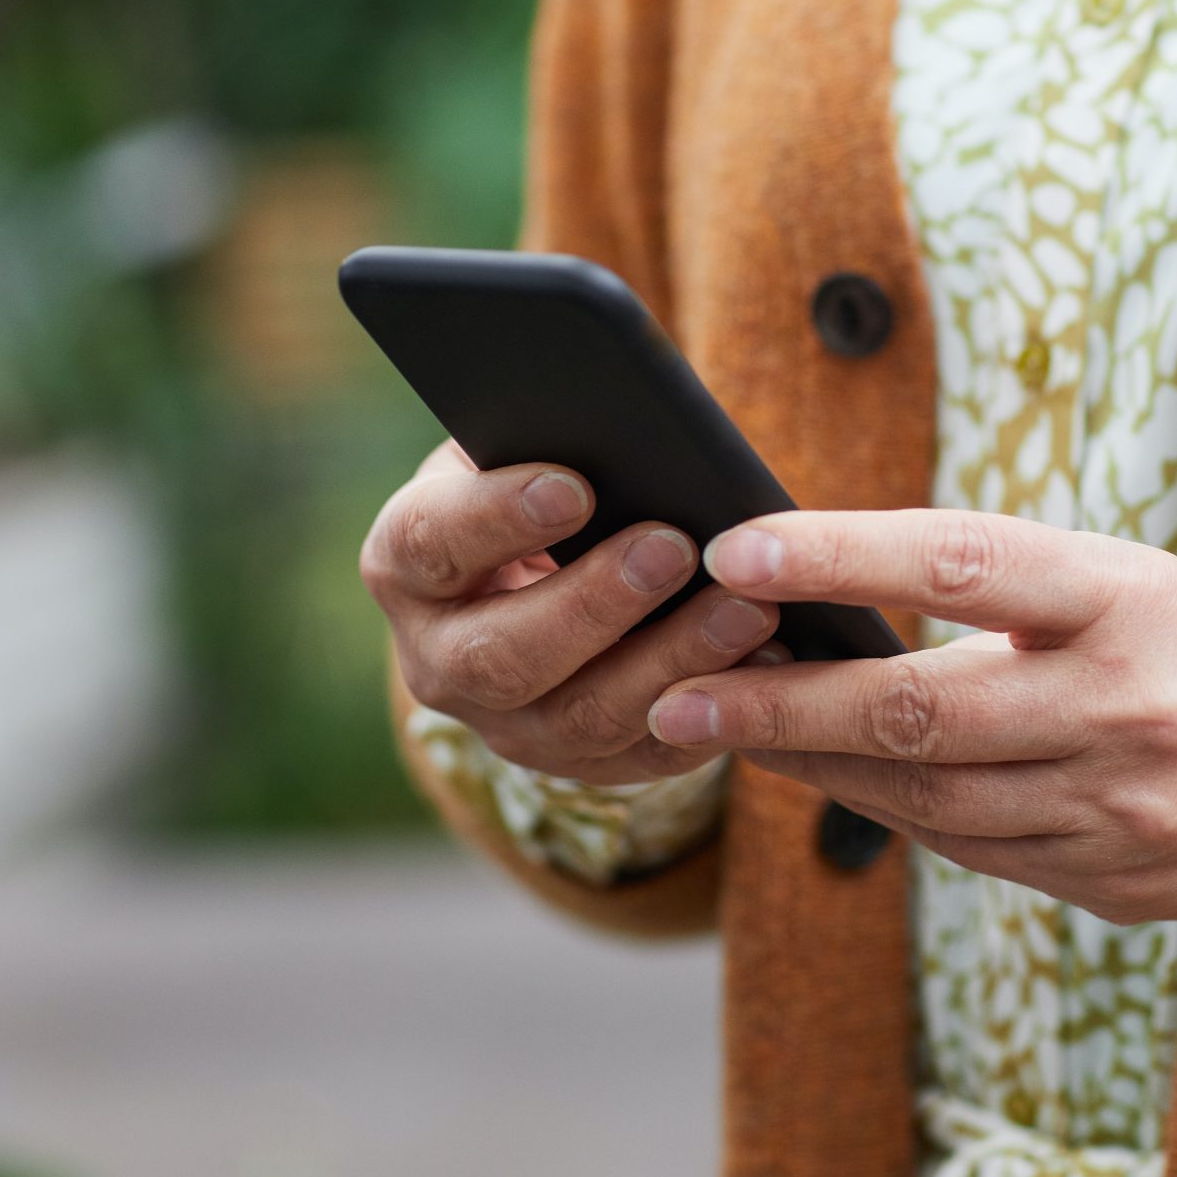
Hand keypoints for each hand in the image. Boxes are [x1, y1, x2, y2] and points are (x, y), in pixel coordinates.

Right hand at [361, 438, 786, 783]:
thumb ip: (548, 436)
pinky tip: (769, 664)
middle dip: (594, 603)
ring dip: (672, 662)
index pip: (431, 542)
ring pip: (583, 717)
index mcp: (408, 565)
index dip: (495, 517)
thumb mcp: (521, 450)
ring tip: (747, 608)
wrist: (542, 577)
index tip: (572, 486)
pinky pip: (649, 754)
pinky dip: (714, 712)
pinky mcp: (582, 765)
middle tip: (673, 547)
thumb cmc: (536, 486)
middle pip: (503, 655)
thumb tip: (617, 410)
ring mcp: (508, 727)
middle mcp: (440, 660)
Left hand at [643, 510, 1176, 921]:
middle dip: (781, 711)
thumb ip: (1017, 601)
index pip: (963, 563)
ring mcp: (1125, 814)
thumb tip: (850, 608)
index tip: (738, 548)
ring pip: (929, 800)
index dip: (840, 554)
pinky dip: (897, 816)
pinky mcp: (1121, 885)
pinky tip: (840, 787)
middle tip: (678, 699)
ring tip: (729, 738)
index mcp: (1136, 603)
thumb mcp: (1148, 583)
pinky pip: (976, 850)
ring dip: (816, 773)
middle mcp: (1128, 713)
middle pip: (917, 714)